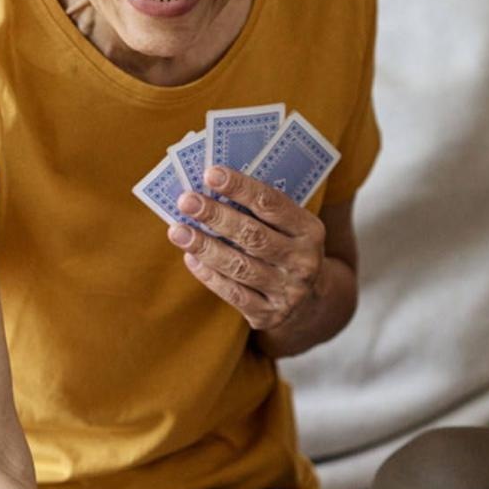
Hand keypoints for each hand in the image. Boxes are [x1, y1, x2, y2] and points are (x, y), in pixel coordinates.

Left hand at [171, 166, 325, 332]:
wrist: (311, 302)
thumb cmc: (288, 249)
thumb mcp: (291, 228)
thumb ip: (261, 211)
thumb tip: (212, 187)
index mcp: (310, 231)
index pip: (272, 204)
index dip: (240, 188)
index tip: (211, 174)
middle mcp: (303, 261)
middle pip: (253, 235)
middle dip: (216, 216)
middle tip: (186, 201)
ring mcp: (287, 291)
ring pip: (239, 266)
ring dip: (204, 246)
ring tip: (177, 230)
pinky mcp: (269, 315)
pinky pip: (233, 293)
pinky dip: (209, 275)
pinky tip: (190, 257)